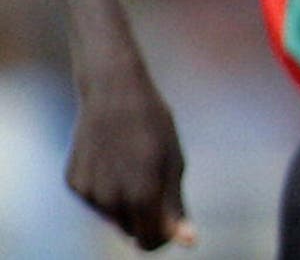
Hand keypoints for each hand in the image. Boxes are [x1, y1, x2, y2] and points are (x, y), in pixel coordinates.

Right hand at [67, 69, 197, 249]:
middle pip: (132, 231)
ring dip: (126, 202)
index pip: (150, 242)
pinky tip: (112, 158)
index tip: (172, 220)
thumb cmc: (153, 127)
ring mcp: (87, 193)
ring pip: (113, 217)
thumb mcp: (174, 164)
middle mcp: (110, 200)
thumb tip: (189, 243)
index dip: (164, 236)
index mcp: (142, 195)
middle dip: (146, 218)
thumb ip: (176, 208)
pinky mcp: (73, 183)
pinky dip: (106, 188)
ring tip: (134, 164)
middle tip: (156, 182)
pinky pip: (96, 200)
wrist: (113, 93)